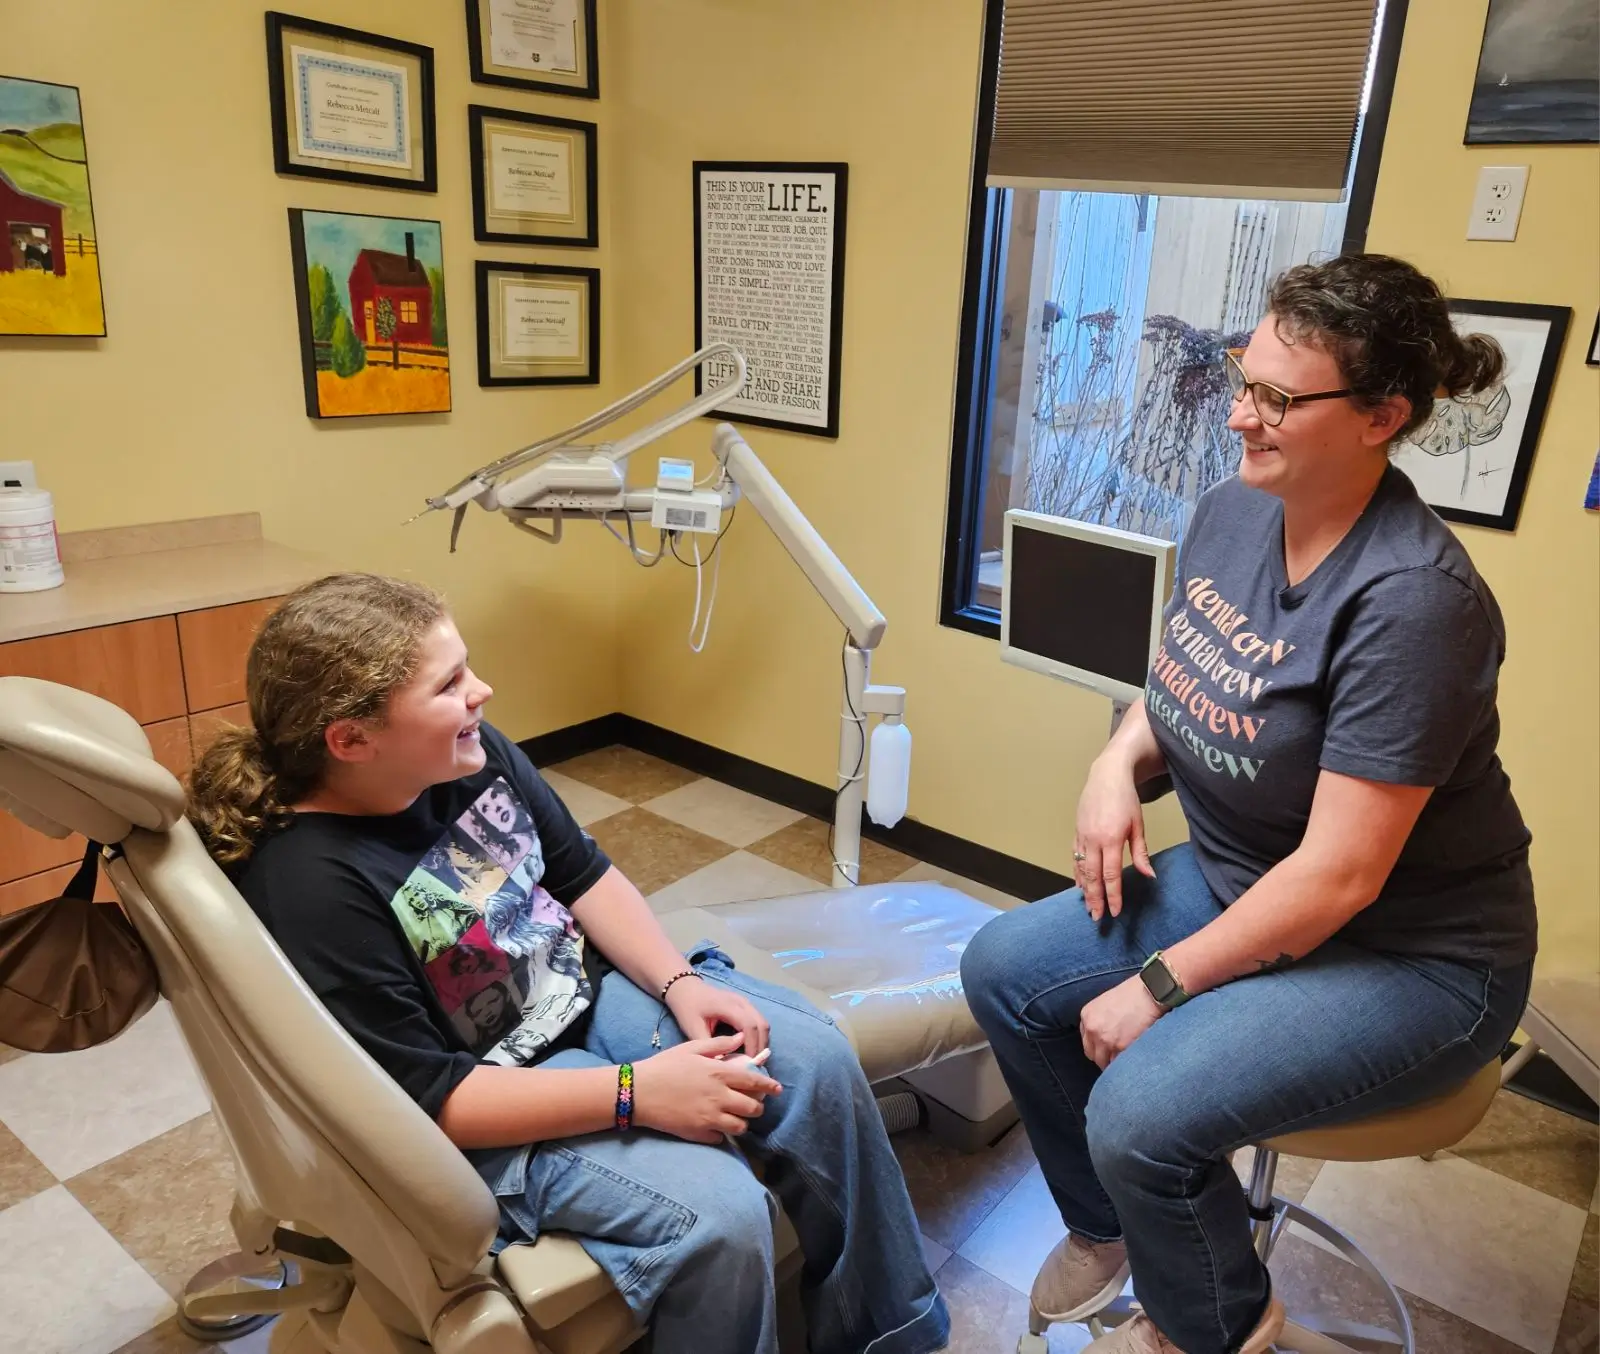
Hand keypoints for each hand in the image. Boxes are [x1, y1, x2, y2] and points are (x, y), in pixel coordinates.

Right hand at [632, 1034, 782, 1143]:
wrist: (638, 1092)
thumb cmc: (664, 1066)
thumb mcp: (691, 1048)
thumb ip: (719, 1044)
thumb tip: (741, 1039)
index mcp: (720, 1073)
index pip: (755, 1082)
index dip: (770, 1086)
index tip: (777, 1089)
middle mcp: (719, 1097)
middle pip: (753, 1109)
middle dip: (757, 1107)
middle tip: (752, 1105)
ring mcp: (710, 1118)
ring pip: (741, 1127)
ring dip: (741, 1122)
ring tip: (735, 1117)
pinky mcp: (699, 1133)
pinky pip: (721, 1138)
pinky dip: (721, 1134)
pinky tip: (713, 1126)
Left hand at [665, 974, 769, 1056]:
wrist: (686, 988)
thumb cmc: (688, 1008)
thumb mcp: (693, 1029)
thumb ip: (710, 1046)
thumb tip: (725, 1065)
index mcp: (727, 1006)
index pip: (749, 1026)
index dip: (752, 1046)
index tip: (748, 1064)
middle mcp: (741, 1002)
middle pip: (762, 1025)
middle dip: (760, 1046)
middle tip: (753, 1065)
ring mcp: (745, 1002)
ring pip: (763, 1023)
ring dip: (761, 1041)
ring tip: (751, 1058)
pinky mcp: (745, 1005)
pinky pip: (758, 1021)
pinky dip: (758, 1035)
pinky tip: (748, 1047)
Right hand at [1075, 752, 1155, 921]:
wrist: (1107, 775)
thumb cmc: (1126, 799)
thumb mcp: (1138, 824)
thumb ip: (1141, 852)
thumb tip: (1149, 876)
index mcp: (1112, 839)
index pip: (1111, 875)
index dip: (1113, 895)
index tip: (1115, 912)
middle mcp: (1094, 840)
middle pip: (1092, 877)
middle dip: (1095, 899)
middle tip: (1097, 918)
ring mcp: (1082, 836)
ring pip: (1081, 869)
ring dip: (1084, 890)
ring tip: (1088, 906)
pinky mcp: (1076, 831)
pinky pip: (1075, 857)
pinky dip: (1077, 873)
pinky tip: (1079, 885)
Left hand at [1079, 977, 1161, 1069]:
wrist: (1151, 991)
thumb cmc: (1133, 994)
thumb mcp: (1106, 1003)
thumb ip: (1100, 1020)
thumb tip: (1103, 1037)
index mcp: (1087, 1016)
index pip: (1087, 1041)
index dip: (1098, 1047)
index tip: (1107, 1049)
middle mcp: (1092, 1029)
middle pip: (1093, 1055)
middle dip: (1104, 1057)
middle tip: (1117, 1056)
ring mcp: (1105, 1039)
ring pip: (1104, 1063)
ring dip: (1114, 1062)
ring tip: (1126, 1059)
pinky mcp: (1121, 1047)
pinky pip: (1119, 1063)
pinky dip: (1125, 1063)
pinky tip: (1132, 1060)